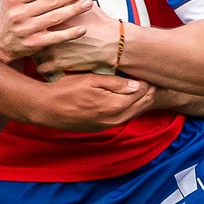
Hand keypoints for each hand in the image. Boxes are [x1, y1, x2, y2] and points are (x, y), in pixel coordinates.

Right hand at [0, 0, 90, 61]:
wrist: (1, 41)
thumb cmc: (10, 11)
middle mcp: (20, 13)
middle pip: (51, 2)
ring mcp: (27, 29)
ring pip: (55, 18)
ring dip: (74, 10)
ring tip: (88, 4)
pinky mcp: (34, 43)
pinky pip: (55, 38)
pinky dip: (70, 34)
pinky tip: (83, 29)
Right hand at [23, 72, 153, 130]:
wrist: (46, 108)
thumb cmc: (66, 90)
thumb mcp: (91, 80)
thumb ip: (115, 83)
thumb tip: (136, 85)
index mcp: (113, 106)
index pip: (139, 95)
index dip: (149, 85)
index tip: (154, 76)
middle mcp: (113, 120)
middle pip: (138, 107)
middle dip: (149, 95)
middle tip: (157, 84)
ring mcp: (105, 125)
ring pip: (131, 115)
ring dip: (140, 104)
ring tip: (148, 92)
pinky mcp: (98, 128)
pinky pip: (120, 120)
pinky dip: (129, 111)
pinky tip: (130, 103)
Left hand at [35, 18, 123, 77]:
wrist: (112, 44)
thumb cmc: (101, 24)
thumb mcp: (85, 6)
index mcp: (55, 17)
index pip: (35, 13)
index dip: (32, 15)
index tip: (32, 17)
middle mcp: (50, 33)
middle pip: (31, 32)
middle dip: (29, 32)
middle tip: (29, 31)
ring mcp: (52, 50)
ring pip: (33, 51)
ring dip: (33, 50)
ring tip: (34, 48)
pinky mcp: (57, 65)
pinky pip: (41, 67)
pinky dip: (42, 66)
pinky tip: (43, 63)